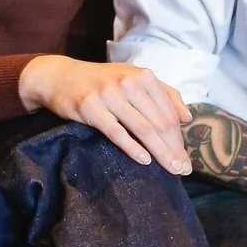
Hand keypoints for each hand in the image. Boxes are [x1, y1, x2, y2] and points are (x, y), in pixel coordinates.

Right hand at [19, 56, 191, 175]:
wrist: (59, 76)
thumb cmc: (101, 81)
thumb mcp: (132, 78)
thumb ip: (162, 93)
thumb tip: (186, 117)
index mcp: (143, 75)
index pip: (169, 112)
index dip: (180, 138)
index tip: (186, 159)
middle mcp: (129, 82)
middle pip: (159, 122)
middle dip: (174, 149)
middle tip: (183, 170)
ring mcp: (109, 94)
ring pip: (143, 128)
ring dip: (160, 152)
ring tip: (171, 169)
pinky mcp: (91, 108)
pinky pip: (117, 132)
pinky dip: (133, 148)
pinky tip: (145, 161)